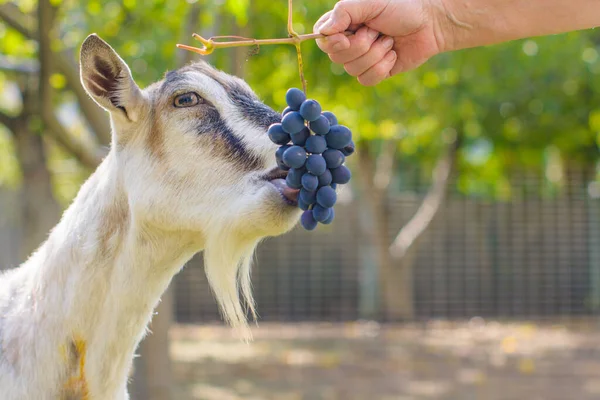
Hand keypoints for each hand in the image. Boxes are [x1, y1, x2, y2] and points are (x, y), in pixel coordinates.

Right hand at [314, 0, 443, 85]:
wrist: (430, 23)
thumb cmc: (401, 7)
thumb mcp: (370, 2)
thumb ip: (344, 12)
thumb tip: (323, 32)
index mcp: (343, 23)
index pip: (322, 40)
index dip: (333, 43)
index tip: (348, 35)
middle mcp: (349, 42)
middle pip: (338, 58)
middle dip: (362, 45)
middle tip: (378, 30)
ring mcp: (361, 59)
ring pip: (353, 71)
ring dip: (376, 54)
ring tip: (389, 40)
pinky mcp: (375, 73)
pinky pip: (367, 80)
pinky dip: (382, 67)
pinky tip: (393, 54)